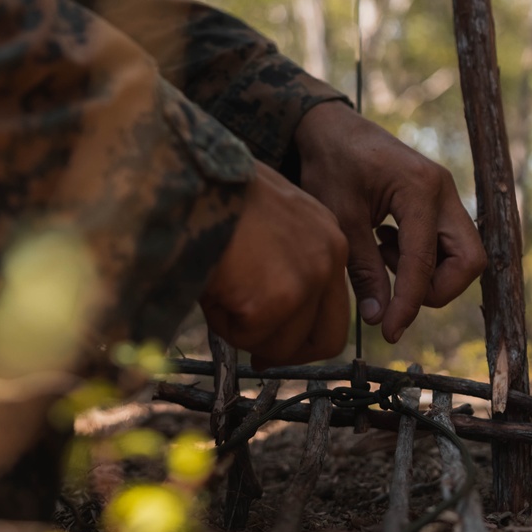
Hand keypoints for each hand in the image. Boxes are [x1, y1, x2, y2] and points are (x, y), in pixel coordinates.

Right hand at [200, 162, 349, 367]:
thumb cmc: (219, 188)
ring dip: (246, 333)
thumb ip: (286, 256)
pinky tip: (209, 287)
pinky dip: (222, 323)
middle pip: (327, 339)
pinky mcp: (272, 303)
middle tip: (258, 354)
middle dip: (289, 353)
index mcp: (329, 236)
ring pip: (281, 345)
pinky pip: (246, 337)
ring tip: (217, 293)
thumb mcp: (271, 214)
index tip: (277, 340)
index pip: (336, 307)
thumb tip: (275, 308)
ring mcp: (304, 283)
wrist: (194, 177)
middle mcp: (327, 260)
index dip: (305, 332)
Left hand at [294, 101, 485, 343]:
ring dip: (428, 271)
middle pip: (470, 260)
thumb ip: (363, 270)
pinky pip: (449, 243)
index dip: (408, 303)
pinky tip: (386, 243)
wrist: (330, 129)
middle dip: (437, 288)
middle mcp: (443, 189)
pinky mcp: (439, 200)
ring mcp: (446, 193)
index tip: (388, 332)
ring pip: (464, 255)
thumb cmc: (331, 165)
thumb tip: (378, 318)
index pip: (424, 262)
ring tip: (382, 253)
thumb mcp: (341, 220)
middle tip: (395, 289)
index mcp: (419, 188)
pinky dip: (424, 257)